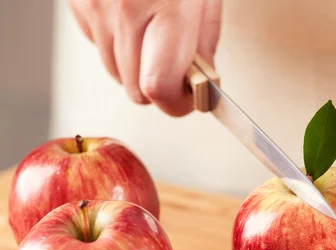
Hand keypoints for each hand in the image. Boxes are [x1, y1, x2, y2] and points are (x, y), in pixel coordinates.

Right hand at [67, 0, 221, 115]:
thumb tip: (202, 81)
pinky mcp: (78, 2)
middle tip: (176, 65)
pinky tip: (132, 20)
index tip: (188, 99)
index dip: (177, 103)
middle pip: (136, 89)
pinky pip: (97, 46)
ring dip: (136, 68)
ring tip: (153, 34)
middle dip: (159, 87)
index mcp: (168, 7)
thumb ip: (205, 42)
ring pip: (115, 73)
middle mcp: (125, 9)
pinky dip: (116, 45)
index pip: (160, 87)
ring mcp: (96, 6)